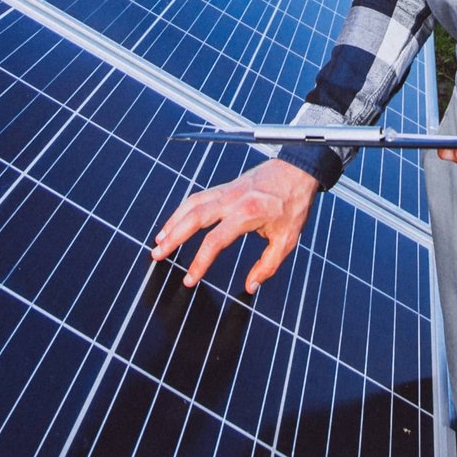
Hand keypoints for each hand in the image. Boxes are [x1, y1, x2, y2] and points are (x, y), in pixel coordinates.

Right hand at [150, 158, 319, 292]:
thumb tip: (251, 286)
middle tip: (157, 254)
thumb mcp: (288, 239)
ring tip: (159, 240)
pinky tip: (176, 221)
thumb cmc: (295, 203)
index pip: (214, 240)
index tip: (189, 279)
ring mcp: (227, 190)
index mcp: (247, 213)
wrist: (299, 169)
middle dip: (173, 237)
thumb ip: (268, 265)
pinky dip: (183, 209)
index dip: (199, 262)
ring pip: (192, 203)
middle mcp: (232, 199)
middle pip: (194, 217)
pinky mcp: (226, 186)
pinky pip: (199, 196)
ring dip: (173, 221)